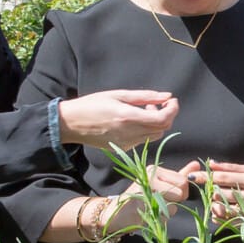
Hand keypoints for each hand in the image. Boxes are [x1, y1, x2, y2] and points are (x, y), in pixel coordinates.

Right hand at [58, 91, 178, 149]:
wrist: (70, 124)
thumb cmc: (92, 105)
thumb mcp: (118, 95)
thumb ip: (145, 96)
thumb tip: (167, 96)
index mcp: (128, 117)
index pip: (163, 119)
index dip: (173, 110)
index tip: (171, 101)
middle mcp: (130, 133)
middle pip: (162, 128)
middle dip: (167, 115)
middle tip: (157, 103)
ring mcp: (127, 143)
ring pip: (155, 135)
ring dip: (157, 123)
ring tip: (145, 110)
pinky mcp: (123, 148)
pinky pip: (143, 140)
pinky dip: (146, 130)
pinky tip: (135, 121)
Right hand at [104, 164, 192, 234]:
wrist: (116, 215)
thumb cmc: (141, 200)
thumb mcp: (161, 185)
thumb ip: (179, 176)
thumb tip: (196, 165)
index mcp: (155, 170)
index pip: (184, 181)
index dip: (181, 193)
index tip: (168, 195)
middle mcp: (150, 175)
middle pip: (182, 191)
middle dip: (176, 201)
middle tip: (161, 202)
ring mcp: (145, 187)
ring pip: (174, 204)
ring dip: (167, 211)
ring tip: (152, 208)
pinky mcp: (141, 201)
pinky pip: (163, 213)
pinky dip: (160, 218)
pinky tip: (148, 214)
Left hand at [187, 159, 243, 227]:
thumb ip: (231, 168)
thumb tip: (211, 163)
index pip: (223, 178)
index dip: (206, 177)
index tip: (193, 176)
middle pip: (219, 193)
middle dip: (212, 191)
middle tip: (212, 190)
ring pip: (221, 208)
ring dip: (215, 203)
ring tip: (218, 200)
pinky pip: (225, 220)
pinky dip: (218, 215)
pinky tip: (220, 210)